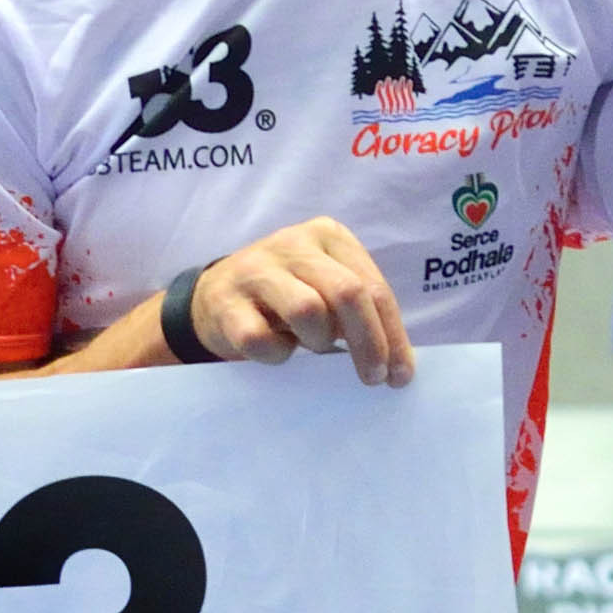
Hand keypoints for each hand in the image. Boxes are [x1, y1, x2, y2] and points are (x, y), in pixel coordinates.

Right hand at [186, 222, 414, 385]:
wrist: (214, 296)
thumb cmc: (285, 298)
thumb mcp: (326, 288)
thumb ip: (358, 309)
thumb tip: (395, 360)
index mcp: (328, 236)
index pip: (372, 286)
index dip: (392, 334)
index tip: (399, 375)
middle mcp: (292, 244)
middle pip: (347, 293)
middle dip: (368, 342)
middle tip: (373, 377)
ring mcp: (255, 270)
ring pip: (307, 310)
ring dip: (317, 341)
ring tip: (311, 347)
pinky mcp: (225, 302)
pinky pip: (261, 339)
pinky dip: (276, 354)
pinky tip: (277, 349)